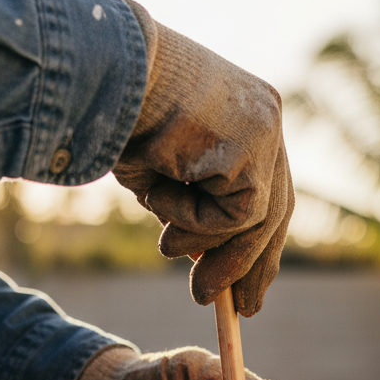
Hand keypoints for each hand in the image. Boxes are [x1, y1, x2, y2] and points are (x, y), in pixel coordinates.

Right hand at [113, 1, 293, 316]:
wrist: (104, 69)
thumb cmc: (115, 114)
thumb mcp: (163, 171)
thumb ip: (191, 204)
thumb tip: (204, 255)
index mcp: (248, 114)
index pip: (265, 190)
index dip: (256, 243)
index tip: (247, 284)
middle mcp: (267, 117)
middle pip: (275, 209)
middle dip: (255, 266)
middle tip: (243, 310)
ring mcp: (267, 131)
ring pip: (256, 221)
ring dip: (216, 257)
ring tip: (185, 276)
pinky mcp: (256, 149)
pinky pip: (235, 217)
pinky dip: (195, 225)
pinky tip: (163, 206)